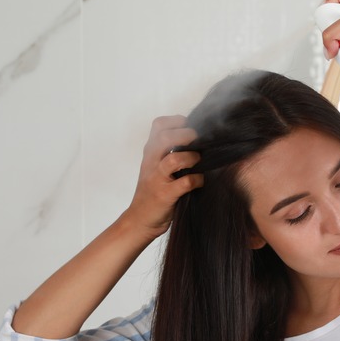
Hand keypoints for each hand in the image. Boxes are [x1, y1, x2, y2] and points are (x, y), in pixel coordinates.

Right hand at [122, 115, 203, 238]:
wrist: (139, 220)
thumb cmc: (152, 192)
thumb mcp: (154, 167)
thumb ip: (167, 152)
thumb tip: (196, 138)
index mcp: (150, 153)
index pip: (158, 125)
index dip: (176, 121)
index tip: (189, 125)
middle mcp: (151, 163)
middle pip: (165, 137)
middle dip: (186, 135)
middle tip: (197, 140)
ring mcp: (157, 179)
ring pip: (174, 159)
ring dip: (191, 158)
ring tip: (198, 161)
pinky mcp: (165, 195)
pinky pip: (185, 183)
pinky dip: (197, 179)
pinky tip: (200, 181)